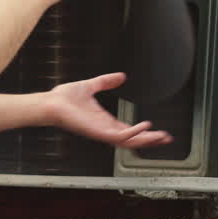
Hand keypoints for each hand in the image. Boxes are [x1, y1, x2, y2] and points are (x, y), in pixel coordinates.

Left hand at [44, 73, 172, 149]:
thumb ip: (106, 81)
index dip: (145, 131)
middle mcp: (105, 129)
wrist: (51, 103)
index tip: (158, 130)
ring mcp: (102, 132)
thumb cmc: (64, 99)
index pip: (130, 130)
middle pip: (133, 139)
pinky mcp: (97, 132)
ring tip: (160, 136)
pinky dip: (133, 132)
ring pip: (129, 141)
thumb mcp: (91, 85)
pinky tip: (144, 126)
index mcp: (105, 121)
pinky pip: (119, 136)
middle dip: (150, 140)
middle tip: (166, 138)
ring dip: (146, 139)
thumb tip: (120, 76)